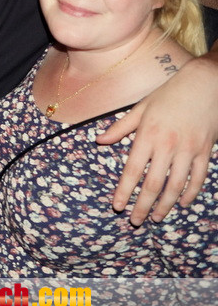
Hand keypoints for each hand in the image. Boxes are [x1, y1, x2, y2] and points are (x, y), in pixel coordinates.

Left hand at [98, 54, 217, 224]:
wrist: (203, 84)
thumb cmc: (168, 94)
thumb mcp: (140, 108)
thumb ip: (120, 127)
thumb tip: (99, 141)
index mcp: (148, 135)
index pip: (132, 170)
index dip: (124, 191)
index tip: (117, 206)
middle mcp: (168, 146)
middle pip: (153, 184)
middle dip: (142, 205)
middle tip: (135, 221)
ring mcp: (189, 150)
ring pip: (176, 186)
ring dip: (165, 205)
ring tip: (156, 217)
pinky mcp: (205, 151)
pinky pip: (198, 178)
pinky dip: (190, 193)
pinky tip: (183, 203)